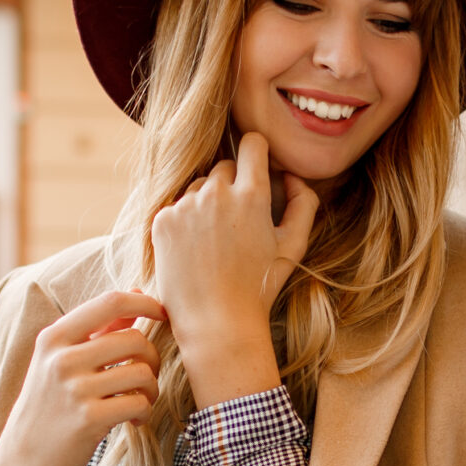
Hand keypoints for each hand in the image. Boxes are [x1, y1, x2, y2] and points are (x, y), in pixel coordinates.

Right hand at [0, 289, 165, 465]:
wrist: (24, 464)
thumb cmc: (49, 408)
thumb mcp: (61, 362)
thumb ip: (97, 329)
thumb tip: (135, 291)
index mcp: (54, 337)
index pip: (110, 302)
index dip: (145, 302)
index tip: (162, 313)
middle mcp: (62, 358)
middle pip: (134, 339)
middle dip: (151, 358)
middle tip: (144, 378)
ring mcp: (75, 388)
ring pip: (142, 372)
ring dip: (150, 389)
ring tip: (137, 402)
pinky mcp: (90, 418)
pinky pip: (140, 402)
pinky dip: (144, 412)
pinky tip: (132, 421)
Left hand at [149, 133, 316, 405]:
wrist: (217, 323)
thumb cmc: (259, 287)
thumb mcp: (293, 247)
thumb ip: (303, 203)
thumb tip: (289, 175)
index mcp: (252, 195)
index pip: (252, 142)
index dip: (258, 150)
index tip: (258, 164)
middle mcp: (216, 193)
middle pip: (225, 165)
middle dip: (234, 184)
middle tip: (238, 222)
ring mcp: (186, 205)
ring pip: (199, 185)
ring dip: (208, 201)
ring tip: (216, 241)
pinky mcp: (162, 220)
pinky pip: (177, 205)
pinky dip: (186, 220)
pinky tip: (195, 249)